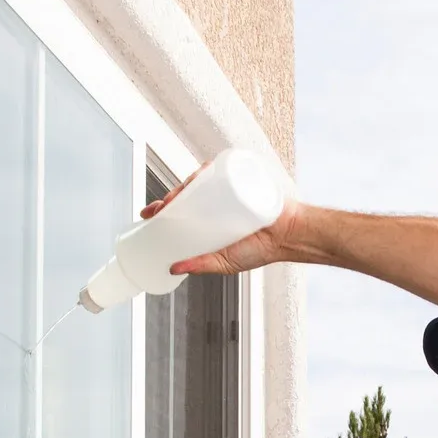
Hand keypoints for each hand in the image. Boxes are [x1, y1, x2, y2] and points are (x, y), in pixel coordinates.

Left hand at [140, 164, 304, 276]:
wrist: (289, 236)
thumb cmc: (261, 249)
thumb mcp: (223, 262)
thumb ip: (200, 264)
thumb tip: (174, 267)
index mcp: (209, 221)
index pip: (181, 212)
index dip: (163, 211)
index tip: (149, 214)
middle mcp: (215, 203)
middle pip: (186, 194)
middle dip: (169, 198)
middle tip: (161, 207)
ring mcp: (227, 189)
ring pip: (199, 181)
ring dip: (183, 185)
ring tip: (177, 197)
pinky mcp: (240, 177)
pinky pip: (220, 169)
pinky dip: (206, 169)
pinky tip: (197, 177)